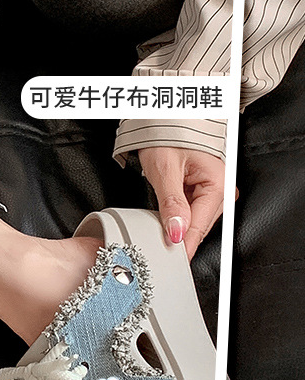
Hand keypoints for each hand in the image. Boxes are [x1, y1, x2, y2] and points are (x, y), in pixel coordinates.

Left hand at [138, 145, 234, 260]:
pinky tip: (167, 218)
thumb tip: (176, 233)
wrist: (167, 118)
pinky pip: (192, 212)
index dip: (183, 245)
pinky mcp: (206, 190)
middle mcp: (222, 188)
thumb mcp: (165, 169)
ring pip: (194, 221)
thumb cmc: (168, 134)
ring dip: (178, 226)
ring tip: (159, 228)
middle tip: (157, 249)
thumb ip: (172, 203)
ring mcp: (215, 190)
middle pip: (198, 226)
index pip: (199, 226)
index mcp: (218, 184)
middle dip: (179, 236)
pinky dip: (178, 217)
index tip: (171, 261)